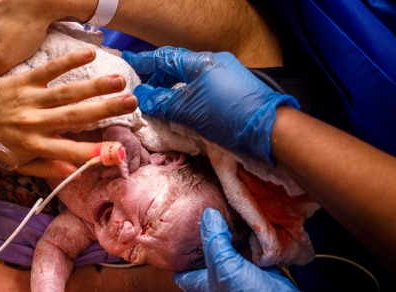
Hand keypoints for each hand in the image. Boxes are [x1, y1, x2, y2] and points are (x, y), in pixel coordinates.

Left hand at [0, 49, 137, 176]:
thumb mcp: (17, 164)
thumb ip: (47, 168)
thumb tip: (75, 174)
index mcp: (35, 146)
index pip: (72, 152)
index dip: (96, 153)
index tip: (119, 152)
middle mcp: (35, 123)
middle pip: (77, 116)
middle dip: (107, 110)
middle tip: (132, 103)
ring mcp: (30, 100)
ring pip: (68, 92)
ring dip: (96, 86)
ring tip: (119, 81)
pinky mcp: (22, 80)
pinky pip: (49, 70)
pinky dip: (69, 62)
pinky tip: (89, 54)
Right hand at [123, 48, 298, 163]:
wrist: (269, 129)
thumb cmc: (228, 115)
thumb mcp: (189, 110)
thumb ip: (162, 102)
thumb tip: (140, 96)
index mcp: (201, 62)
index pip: (165, 57)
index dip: (144, 61)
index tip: (127, 62)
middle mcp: (213, 64)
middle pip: (177, 67)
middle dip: (156, 77)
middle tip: (139, 89)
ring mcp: (224, 77)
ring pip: (189, 79)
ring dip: (171, 89)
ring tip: (155, 102)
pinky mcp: (231, 92)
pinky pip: (201, 89)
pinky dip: (186, 96)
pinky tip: (179, 109)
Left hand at [173, 209, 333, 291]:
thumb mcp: (225, 266)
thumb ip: (215, 241)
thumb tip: (208, 215)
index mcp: (207, 285)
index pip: (186, 277)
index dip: (178, 266)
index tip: (173, 250)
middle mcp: (225, 284)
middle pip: (212, 264)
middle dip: (208, 246)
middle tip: (205, 225)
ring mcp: (247, 281)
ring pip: (237, 258)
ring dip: (235, 242)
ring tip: (231, 221)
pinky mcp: (267, 277)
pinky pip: (260, 257)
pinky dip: (259, 245)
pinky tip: (259, 231)